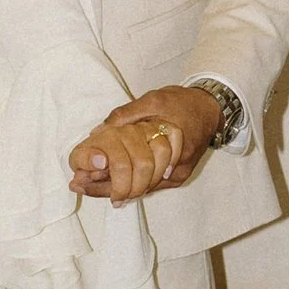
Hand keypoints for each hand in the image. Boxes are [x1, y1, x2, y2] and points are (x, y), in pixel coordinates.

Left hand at [69, 85, 222, 200]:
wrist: (210, 109)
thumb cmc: (182, 103)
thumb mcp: (152, 100)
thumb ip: (125, 115)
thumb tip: (98, 131)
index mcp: (169, 151)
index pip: (131, 174)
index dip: (104, 180)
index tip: (80, 181)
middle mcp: (174, 171)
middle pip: (135, 187)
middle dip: (105, 187)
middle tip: (78, 185)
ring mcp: (176, 176)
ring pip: (141, 187)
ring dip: (115, 187)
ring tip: (86, 185)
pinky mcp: (176, 177)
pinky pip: (149, 183)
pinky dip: (130, 182)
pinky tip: (109, 180)